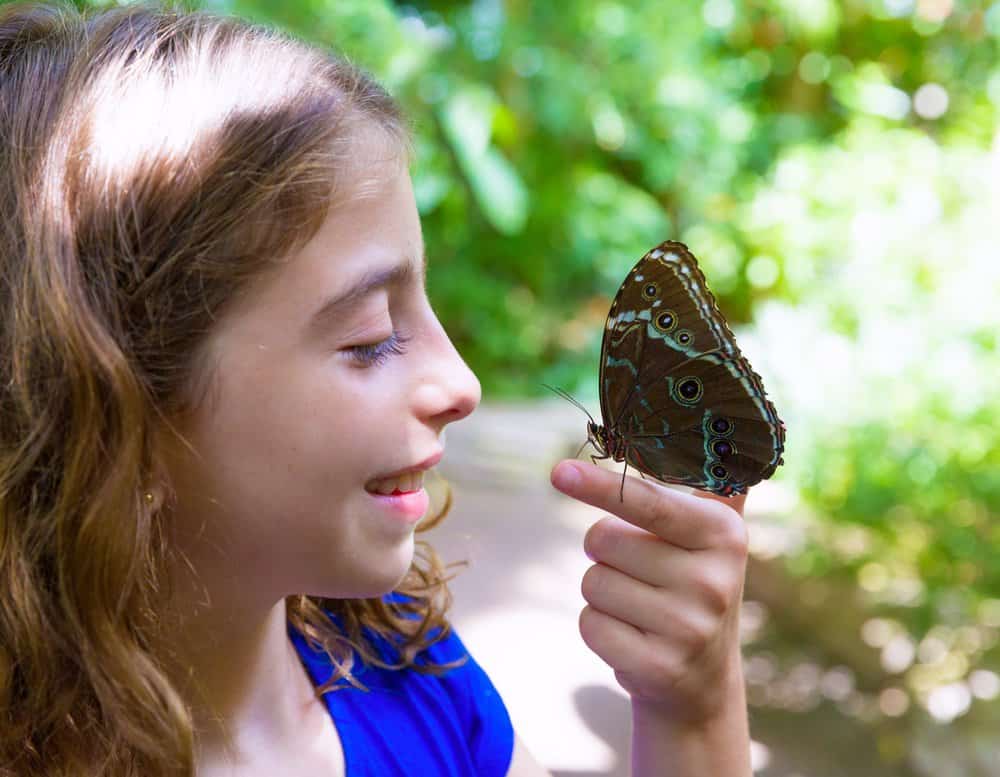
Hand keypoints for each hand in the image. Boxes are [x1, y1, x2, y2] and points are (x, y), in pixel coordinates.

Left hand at [550, 460, 748, 724]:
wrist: (703, 678)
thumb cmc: (692, 583)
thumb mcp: (712, 534)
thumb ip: (711, 481)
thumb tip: (715, 416)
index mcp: (723, 535)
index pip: (647, 503)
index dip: (601, 486)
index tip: (559, 472)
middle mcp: (714, 581)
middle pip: (602, 541)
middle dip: (605, 551)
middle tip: (640, 571)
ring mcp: (689, 629)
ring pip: (591, 583)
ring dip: (602, 591)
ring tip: (639, 606)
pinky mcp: (659, 668)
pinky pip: (589, 625)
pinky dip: (598, 627)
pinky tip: (633, 636)